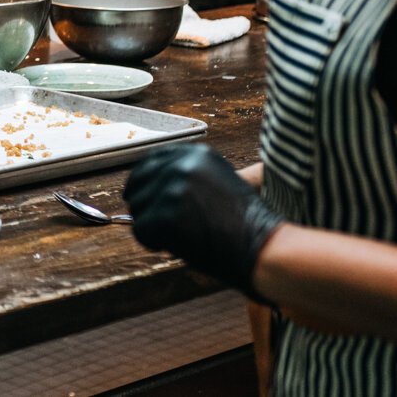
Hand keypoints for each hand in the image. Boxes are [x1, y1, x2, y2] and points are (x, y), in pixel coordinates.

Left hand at [125, 143, 283, 296]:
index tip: (137, 193)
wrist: (265, 248)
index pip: (151, 161)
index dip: (142, 181)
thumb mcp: (218, 183)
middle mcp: (182, 166)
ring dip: (152, 226)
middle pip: (138, 183)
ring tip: (182, 236)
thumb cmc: (246, 224)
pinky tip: (176, 246)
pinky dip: (153, 242)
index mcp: (196, 154)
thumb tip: (148, 186)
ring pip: (138, 208)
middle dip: (145, 205)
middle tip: (162, 225)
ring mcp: (173, 189)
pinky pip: (141, 231)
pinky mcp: (166, 215)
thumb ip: (188, 178)